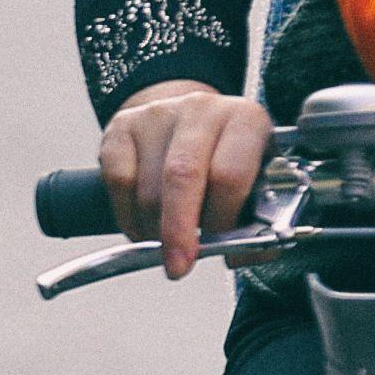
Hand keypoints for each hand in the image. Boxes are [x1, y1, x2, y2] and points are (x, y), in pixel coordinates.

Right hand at [99, 79, 273, 277]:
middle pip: (182, 176)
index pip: (230, 174)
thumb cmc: (226, 161)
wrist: (190, 124)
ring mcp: (158, 114)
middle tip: (178, 265)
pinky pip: (119, 182)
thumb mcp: (255, 183)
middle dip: (178, 231)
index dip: (222, 219)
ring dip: (154, 229)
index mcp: (245, 119)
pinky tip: (143, 225)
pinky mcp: (123, 126)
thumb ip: (255, 222)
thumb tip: (240, 254)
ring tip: (167, 241)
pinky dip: (128, 217)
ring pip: (148, 188)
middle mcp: (202, 109)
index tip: (219, 249)